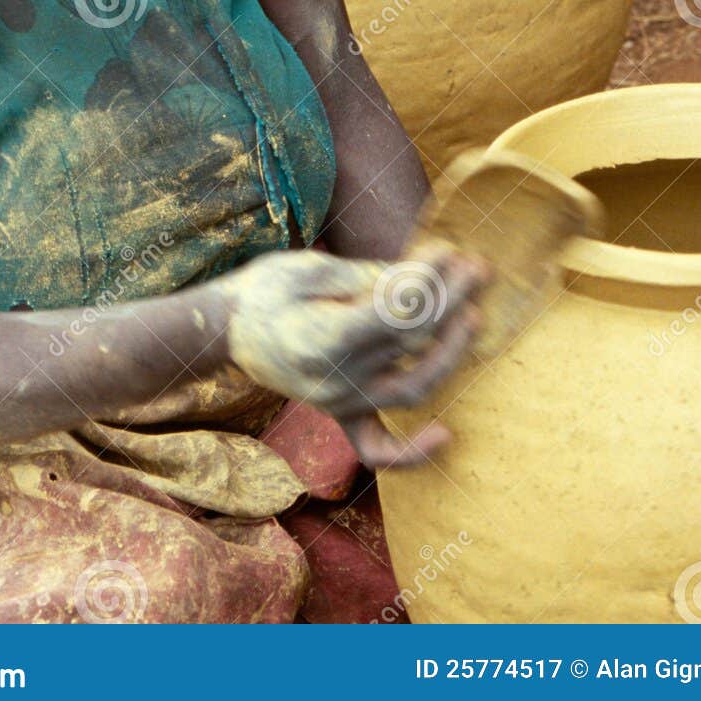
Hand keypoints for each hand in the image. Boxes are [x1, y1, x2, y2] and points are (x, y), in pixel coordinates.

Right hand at [223, 246, 488, 469]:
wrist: (227, 331)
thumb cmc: (266, 290)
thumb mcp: (310, 268)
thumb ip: (366, 278)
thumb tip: (418, 278)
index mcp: (321, 337)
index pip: (393, 311)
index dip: (425, 279)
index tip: (445, 249)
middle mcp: (334, 379)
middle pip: (410, 343)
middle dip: (449, 300)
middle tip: (474, 267)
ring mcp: (339, 403)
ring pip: (412, 389)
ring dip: (451, 354)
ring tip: (474, 316)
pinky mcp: (342, 414)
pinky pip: (378, 448)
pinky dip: (413, 452)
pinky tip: (446, 436)